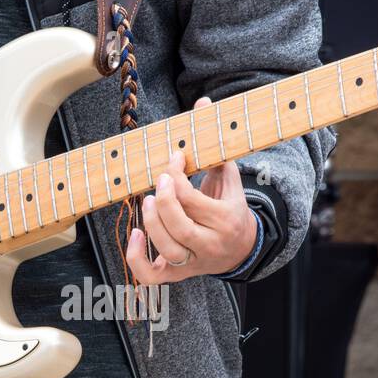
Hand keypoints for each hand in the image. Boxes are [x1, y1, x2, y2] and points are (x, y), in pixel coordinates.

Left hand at [125, 96, 257, 283]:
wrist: (242, 248)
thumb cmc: (231, 206)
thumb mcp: (229, 176)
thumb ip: (215, 143)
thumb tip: (203, 101)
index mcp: (226, 220)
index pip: (192, 199)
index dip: (176, 175)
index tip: (174, 158)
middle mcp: (210, 245)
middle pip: (179, 227)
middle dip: (163, 201)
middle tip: (159, 180)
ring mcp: (194, 263)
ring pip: (166, 250)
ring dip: (151, 223)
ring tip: (148, 200)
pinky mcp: (179, 275)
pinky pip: (152, 276)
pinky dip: (137, 259)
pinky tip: (134, 234)